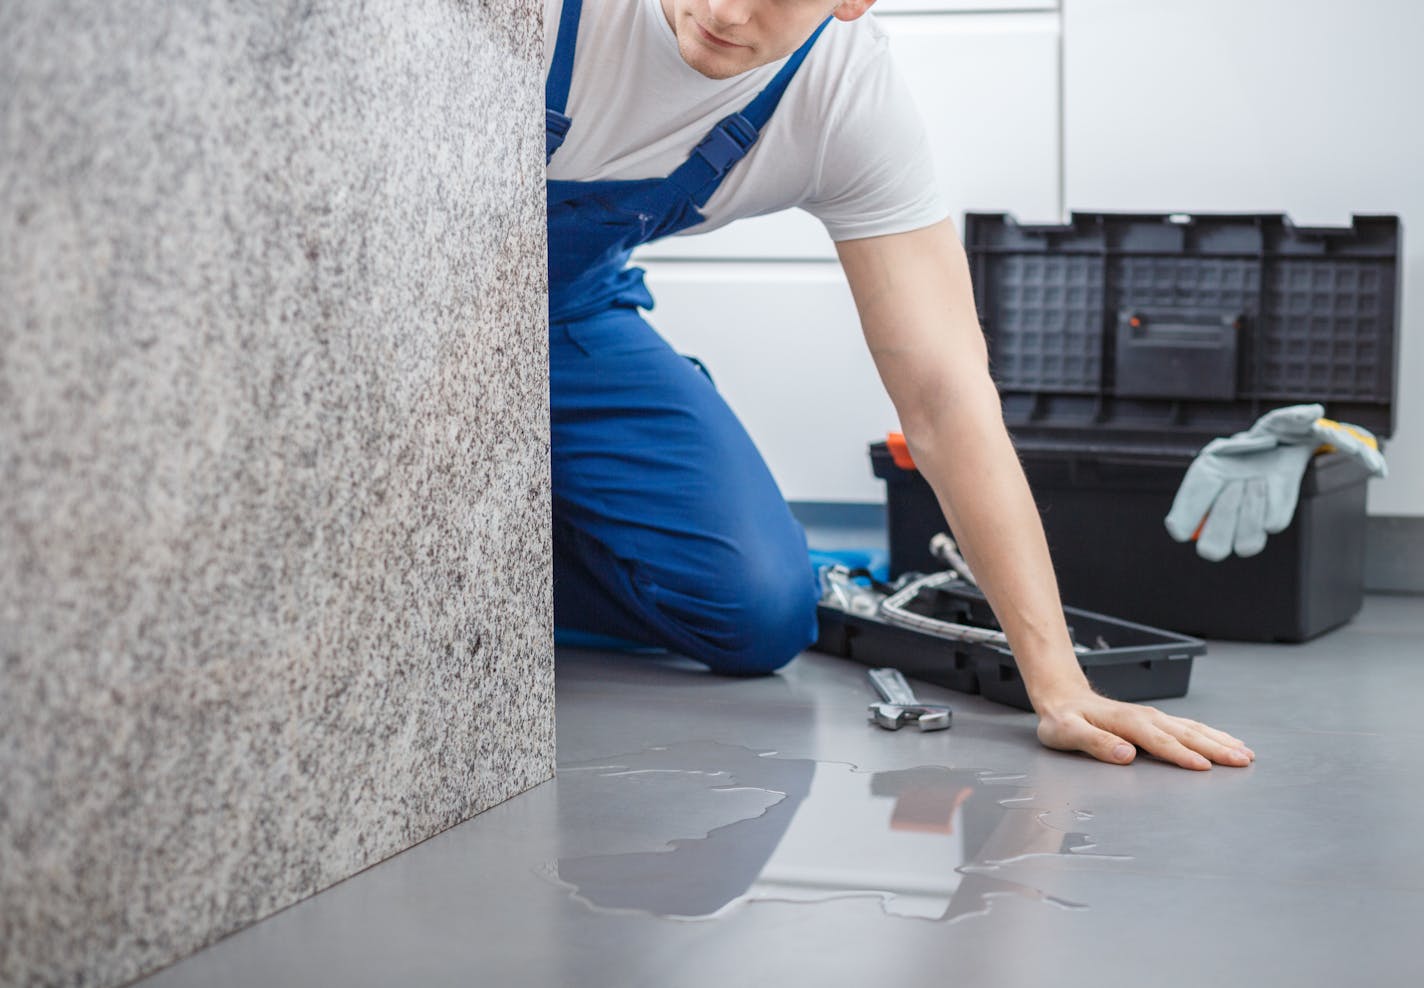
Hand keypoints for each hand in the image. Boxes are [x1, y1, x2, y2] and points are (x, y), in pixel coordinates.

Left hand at [1034, 689, 1254, 770]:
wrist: (1063, 699)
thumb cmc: (1063, 720)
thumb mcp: (1067, 733)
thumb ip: (1095, 743)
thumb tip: (1126, 754)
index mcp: (1127, 722)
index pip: (1160, 741)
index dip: (1182, 755)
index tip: (1205, 767)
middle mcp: (1146, 717)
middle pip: (1186, 734)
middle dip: (1216, 748)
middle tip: (1243, 761)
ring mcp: (1153, 717)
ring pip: (1193, 729)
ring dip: (1219, 740)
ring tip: (1245, 753)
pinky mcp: (1156, 720)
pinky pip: (1189, 726)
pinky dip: (1210, 734)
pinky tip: (1225, 741)